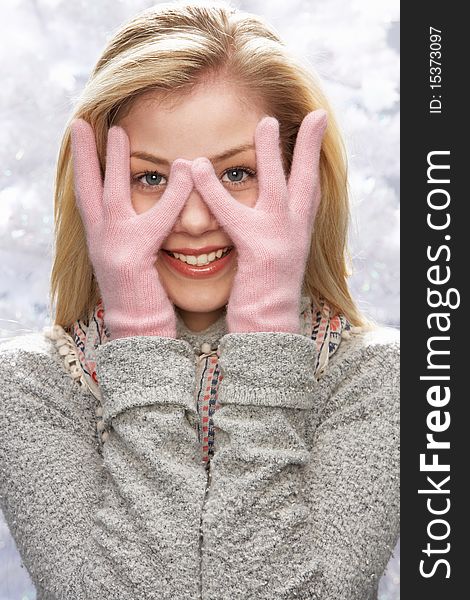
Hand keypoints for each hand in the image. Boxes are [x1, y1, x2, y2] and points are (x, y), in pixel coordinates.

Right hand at [71, 119, 193, 339]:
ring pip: (112, 197)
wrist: (141, 333)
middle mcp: (101, 241)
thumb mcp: (137, 262)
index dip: (85, 168)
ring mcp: (113, 249)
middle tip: (83, 120)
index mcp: (103, 240)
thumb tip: (145, 218)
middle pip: (88, 189)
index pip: (90, 197)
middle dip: (84, 155)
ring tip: (117, 131)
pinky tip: (181, 170)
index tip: (83, 139)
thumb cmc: (143, 299)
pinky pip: (154, 222)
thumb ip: (139, 236)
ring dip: (114, 163)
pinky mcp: (132, 260)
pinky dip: (169, 198)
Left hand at [190, 109, 326, 333]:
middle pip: (307, 180)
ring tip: (265, 122)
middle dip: (308, 146)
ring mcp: (280, 241)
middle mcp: (294, 233)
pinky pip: (235, 216)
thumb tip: (269, 212)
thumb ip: (270, 231)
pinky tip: (200, 168)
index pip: (309, 189)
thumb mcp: (272, 256)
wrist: (266, 327)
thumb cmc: (263, 293)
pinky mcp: (259, 253)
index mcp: (296, 232)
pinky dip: (215, 192)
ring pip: (278, 188)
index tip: (318, 129)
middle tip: (315, 113)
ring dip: (272, 154)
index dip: (313, 159)